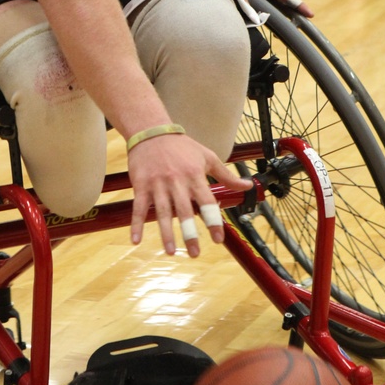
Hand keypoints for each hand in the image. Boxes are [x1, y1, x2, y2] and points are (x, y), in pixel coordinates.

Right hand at [127, 132, 250, 256]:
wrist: (151, 131)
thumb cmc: (182, 146)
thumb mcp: (207, 157)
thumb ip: (227, 175)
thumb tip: (248, 185)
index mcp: (194, 175)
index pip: (206, 201)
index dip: (212, 221)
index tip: (218, 238)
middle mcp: (176, 181)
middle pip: (184, 210)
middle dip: (189, 233)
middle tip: (195, 253)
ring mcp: (157, 183)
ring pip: (162, 212)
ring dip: (166, 233)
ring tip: (171, 251)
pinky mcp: (141, 185)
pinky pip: (138, 207)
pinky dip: (136, 224)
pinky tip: (136, 240)